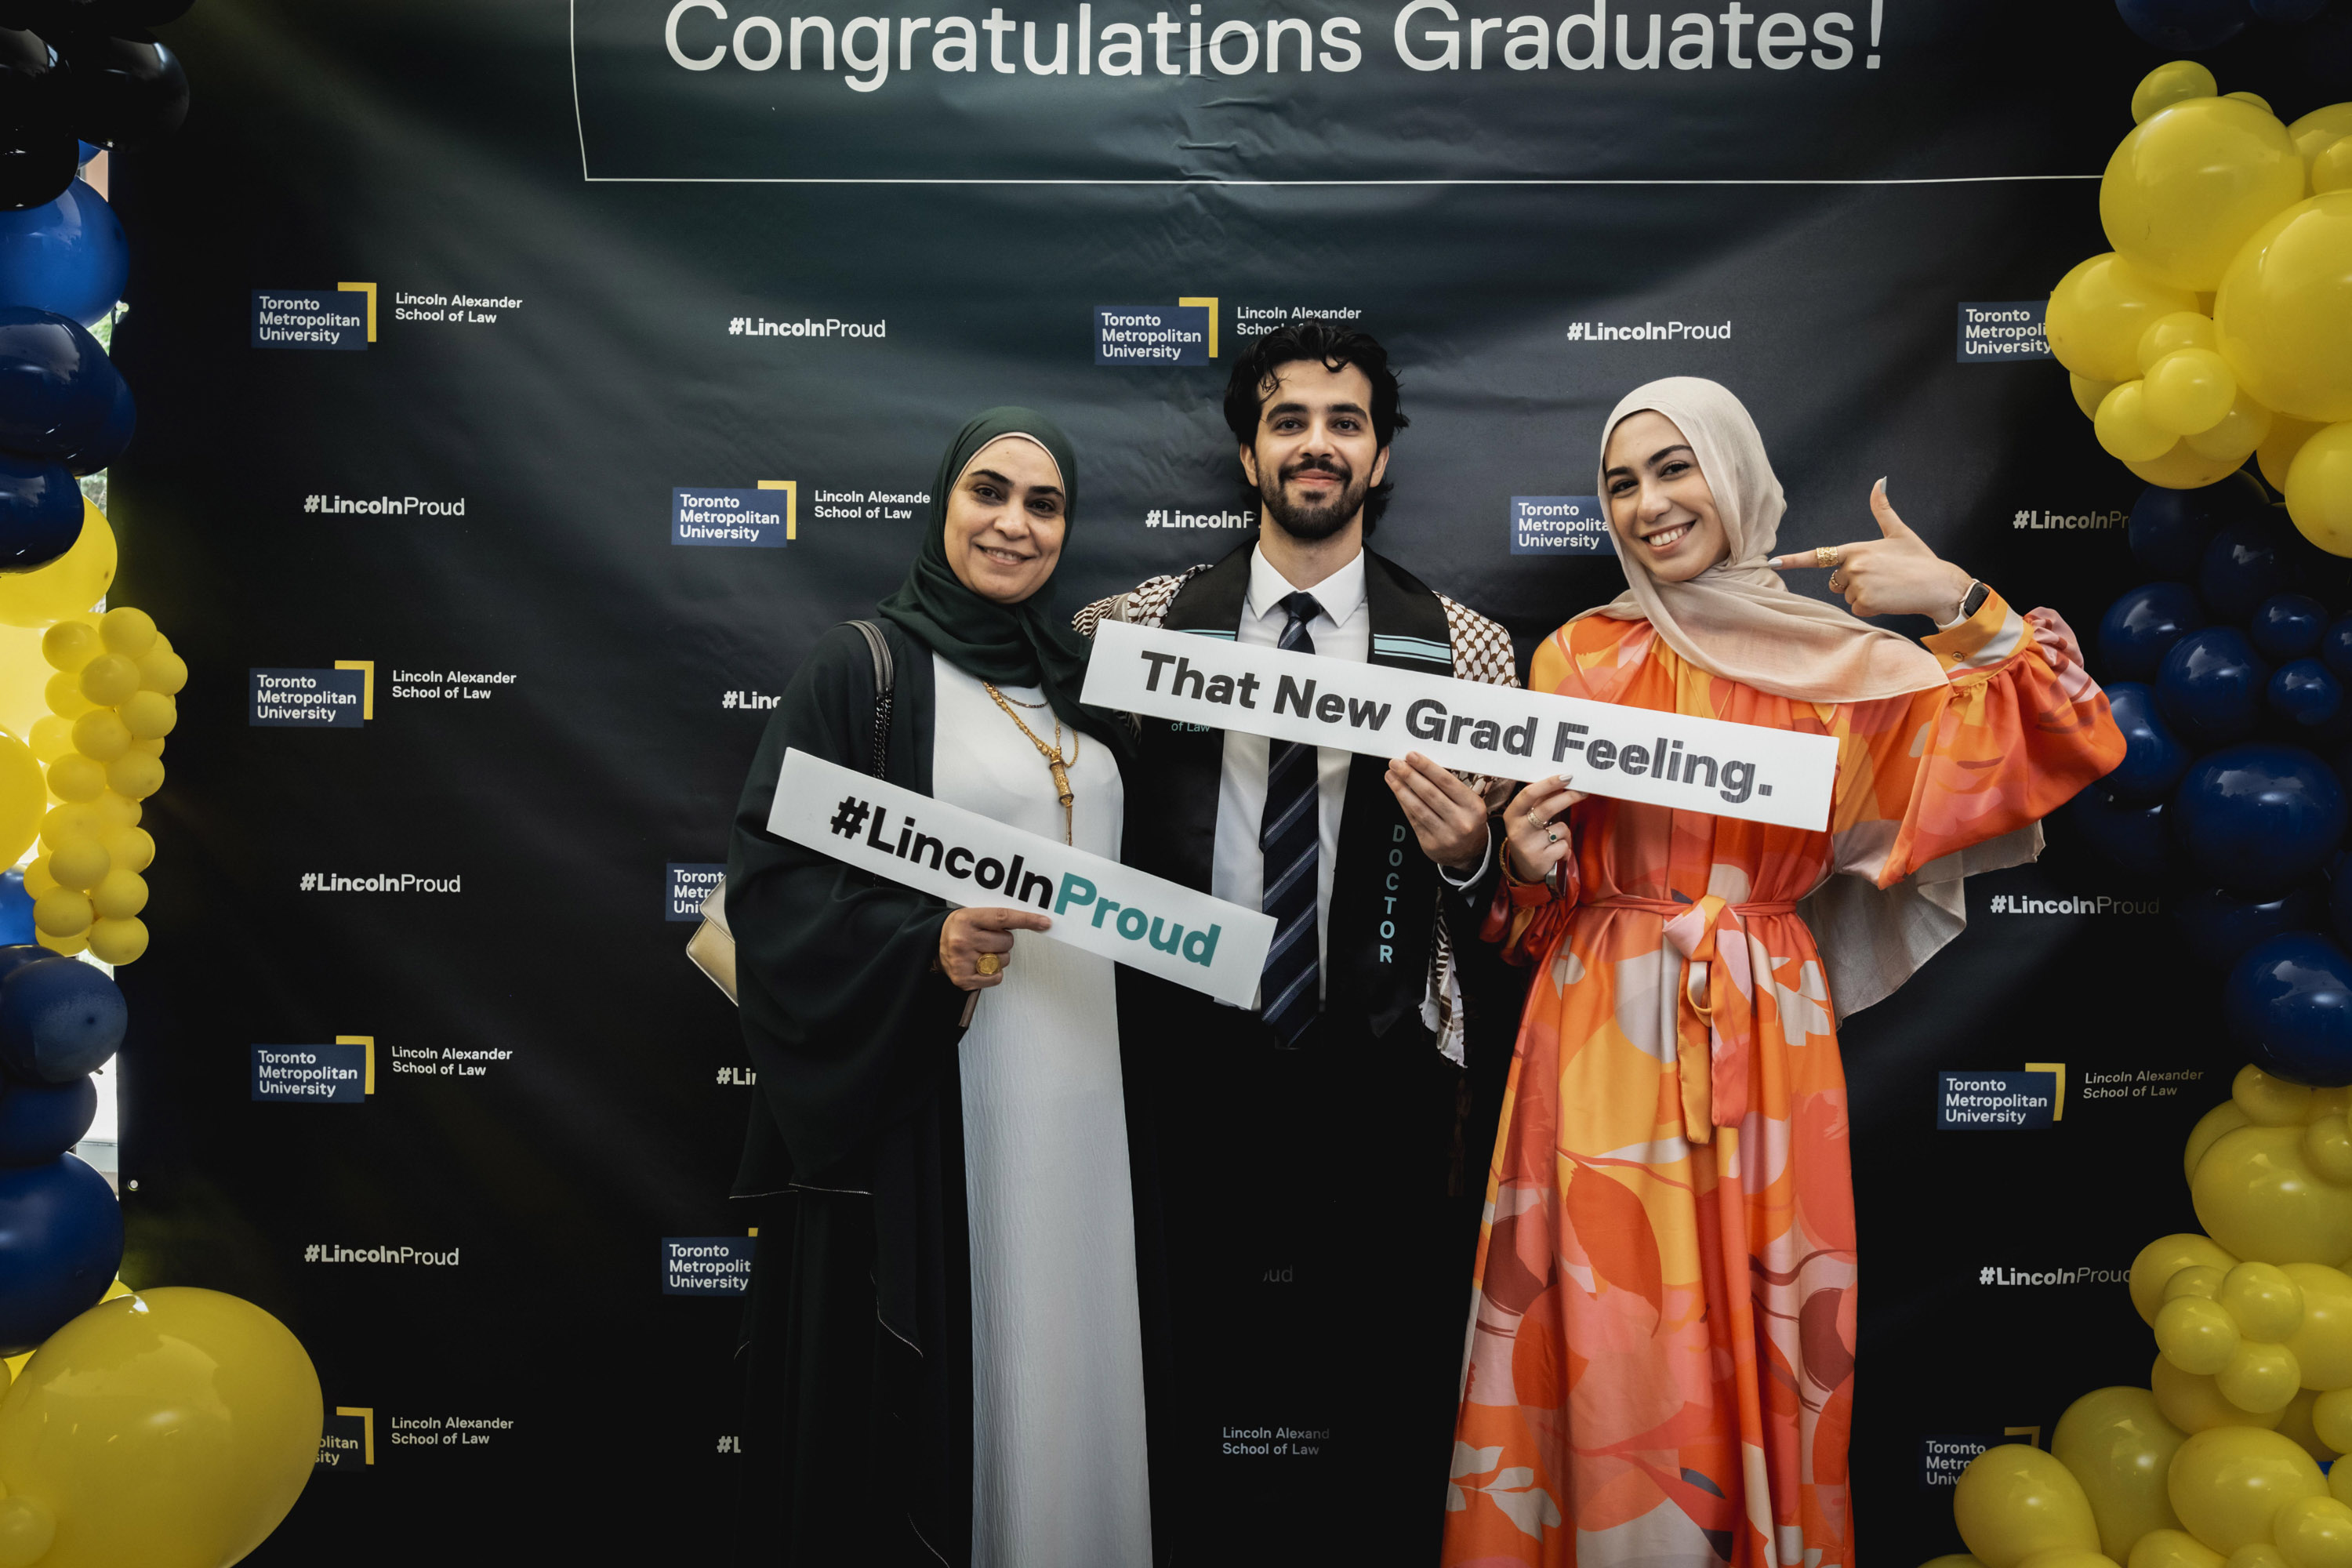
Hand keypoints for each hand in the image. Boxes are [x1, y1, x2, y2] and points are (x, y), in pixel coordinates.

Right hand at [938, 907, 1051, 991]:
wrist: (932, 945)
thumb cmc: (958, 929)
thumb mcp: (973, 915)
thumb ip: (997, 918)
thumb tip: (1032, 921)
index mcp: (967, 919)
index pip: (1003, 918)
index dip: (1027, 920)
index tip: (1044, 923)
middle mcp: (964, 939)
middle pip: (1007, 942)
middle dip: (1003, 941)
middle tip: (987, 939)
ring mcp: (963, 960)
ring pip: (1003, 960)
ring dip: (998, 957)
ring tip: (981, 952)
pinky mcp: (964, 978)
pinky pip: (996, 977)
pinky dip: (993, 973)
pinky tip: (980, 965)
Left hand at [1384, 752, 1491, 871]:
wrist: (1470, 853)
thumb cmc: (1466, 820)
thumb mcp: (1468, 802)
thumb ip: (1449, 786)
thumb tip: (1420, 765)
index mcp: (1473, 807)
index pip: (1446, 782)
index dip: (1427, 767)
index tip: (1411, 756)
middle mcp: (1461, 822)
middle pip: (1429, 793)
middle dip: (1410, 775)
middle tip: (1396, 763)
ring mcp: (1445, 835)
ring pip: (1418, 807)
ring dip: (1401, 789)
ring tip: (1391, 775)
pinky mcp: (1430, 844)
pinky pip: (1413, 819)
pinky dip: (1403, 803)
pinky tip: (1397, 791)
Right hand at [1503, 775, 1585, 883]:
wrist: (1524, 868)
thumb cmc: (1530, 835)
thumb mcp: (1529, 817)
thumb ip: (1541, 799)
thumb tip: (1561, 780)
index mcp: (1512, 814)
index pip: (1528, 794)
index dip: (1548, 784)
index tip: (1567, 777)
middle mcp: (1518, 830)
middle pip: (1546, 808)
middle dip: (1568, 797)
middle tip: (1582, 792)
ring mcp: (1528, 846)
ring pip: (1560, 829)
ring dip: (1564, 832)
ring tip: (1554, 840)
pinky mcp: (1541, 860)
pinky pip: (1564, 846)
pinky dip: (1565, 847)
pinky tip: (1555, 852)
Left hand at [1767, 479, 1973, 620]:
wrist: (1939, 585)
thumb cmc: (1919, 559)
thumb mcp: (1899, 532)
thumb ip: (1882, 510)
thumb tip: (1879, 481)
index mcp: (1856, 548)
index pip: (1818, 555)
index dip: (1793, 560)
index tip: (1772, 563)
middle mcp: (1853, 565)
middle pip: (1836, 581)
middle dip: (1853, 582)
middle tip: (1881, 576)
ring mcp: (1858, 584)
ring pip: (1846, 596)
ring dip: (1863, 595)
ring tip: (1887, 587)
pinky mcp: (1865, 603)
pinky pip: (1856, 609)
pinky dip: (1870, 608)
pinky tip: (1889, 599)